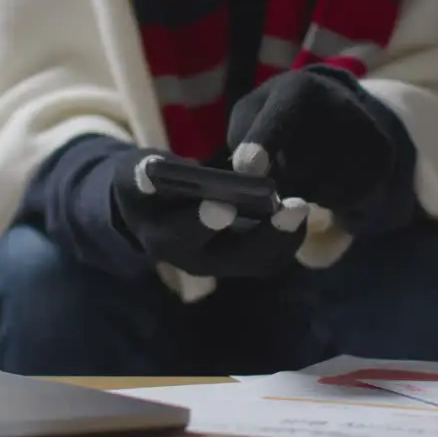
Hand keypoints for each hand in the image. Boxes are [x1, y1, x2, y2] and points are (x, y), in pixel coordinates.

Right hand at [110, 148, 308, 277]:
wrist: (148, 212)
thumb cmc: (145, 183)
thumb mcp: (136, 173)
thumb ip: (144, 174)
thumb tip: (155, 171)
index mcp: (162, 238)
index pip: (183, 235)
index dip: (202, 221)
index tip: (225, 205)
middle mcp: (192, 260)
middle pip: (234, 257)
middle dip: (266, 233)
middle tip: (293, 206)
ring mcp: (218, 264)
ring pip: (259, 262)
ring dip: (284, 237)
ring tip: (301, 206)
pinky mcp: (238, 261)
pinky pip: (270, 258)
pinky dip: (288, 237)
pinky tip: (299, 211)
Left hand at [227, 66, 394, 218]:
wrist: (337, 108)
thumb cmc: (278, 114)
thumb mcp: (252, 113)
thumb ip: (243, 139)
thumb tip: (249, 174)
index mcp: (298, 88)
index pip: (279, 119)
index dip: (261, 145)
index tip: (247, 169)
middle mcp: (338, 104)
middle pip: (296, 168)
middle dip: (276, 183)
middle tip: (274, 171)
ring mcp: (365, 132)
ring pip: (319, 190)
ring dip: (301, 194)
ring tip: (303, 169)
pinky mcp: (382, 158)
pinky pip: (344, 200)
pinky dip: (327, 199)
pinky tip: (325, 178)